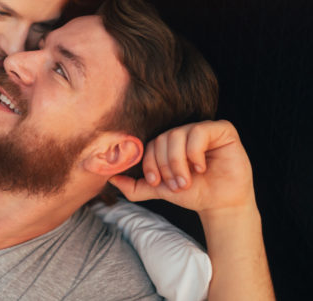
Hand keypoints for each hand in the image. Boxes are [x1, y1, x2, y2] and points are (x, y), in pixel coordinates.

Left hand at [108, 120, 255, 213]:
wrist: (220, 203)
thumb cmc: (193, 193)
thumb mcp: (160, 190)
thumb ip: (136, 186)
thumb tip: (111, 179)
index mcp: (169, 143)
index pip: (150, 144)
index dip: (150, 163)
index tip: (156, 183)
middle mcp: (185, 132)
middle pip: (163, 139)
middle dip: (166, 166)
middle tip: (177, 184)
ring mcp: (203, 129)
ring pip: (178, 135)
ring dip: (179, 162)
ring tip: (188, 180)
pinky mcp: (222, 130)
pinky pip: (200, 132)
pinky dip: (195, 152)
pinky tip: (201, 168)